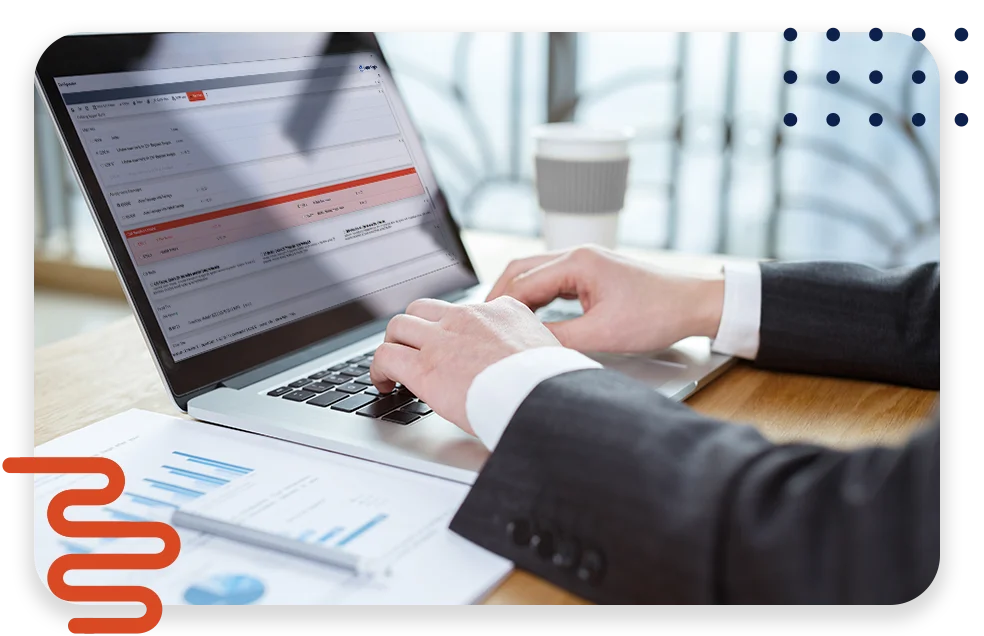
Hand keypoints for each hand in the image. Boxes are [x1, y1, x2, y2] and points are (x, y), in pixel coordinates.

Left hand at [368, 296, 560, 434]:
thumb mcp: (547, 350)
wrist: (545, 397)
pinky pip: (385, 356)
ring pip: (399, 326)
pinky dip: (379, 369)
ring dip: (393, 346)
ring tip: (393, 367)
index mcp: (501, 311)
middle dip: (413, 331)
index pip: (462, 310)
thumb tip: (529, 362)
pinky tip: (384, 384)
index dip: (447, 329)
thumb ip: (528, 347)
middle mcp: (469, 317)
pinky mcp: (425, 366)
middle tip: (411, 352)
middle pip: (423, 310)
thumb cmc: (551, 385)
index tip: (446, 345)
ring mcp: (444, 338)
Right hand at [486, 244, 724, 353]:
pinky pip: (552, 280)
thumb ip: (560, 338)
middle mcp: (577, 254)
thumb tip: (527, 346)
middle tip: (483, 323)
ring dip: (516, 296)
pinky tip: (529, 317)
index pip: (522, 283)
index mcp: (577, 261)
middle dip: (499, 296)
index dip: (500, 307)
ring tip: (500, 322)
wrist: (694, 304)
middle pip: (521, 270)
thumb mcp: (604, 333)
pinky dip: (535, 297)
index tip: (485, 328)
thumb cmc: (658, 313)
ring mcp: (584, 262)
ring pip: (535, 274)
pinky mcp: (592, 273)